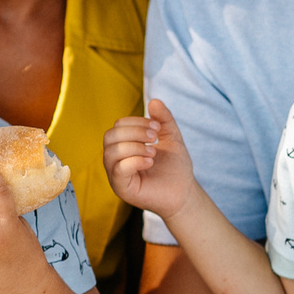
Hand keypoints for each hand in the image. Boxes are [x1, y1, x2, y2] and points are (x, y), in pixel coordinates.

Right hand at [103, 100, 198, 220]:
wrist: (184, 192)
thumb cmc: (175, 166)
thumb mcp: (172, 137)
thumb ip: (164, 119)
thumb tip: (154, 101)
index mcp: (123, 145)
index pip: (118, 125)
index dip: (137, 122)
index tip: (157, 128)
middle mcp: (115, 159)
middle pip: (110, 136)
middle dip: (134, 132)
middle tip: (154, 138)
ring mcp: (115, 175)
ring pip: (111, 152)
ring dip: (135, 147)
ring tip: (153, 152)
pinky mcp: (121, 188)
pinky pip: (118, 169)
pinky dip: (135, 161)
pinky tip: (150, 162)